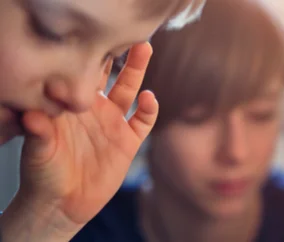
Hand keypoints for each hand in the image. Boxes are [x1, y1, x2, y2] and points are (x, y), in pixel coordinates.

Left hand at [0, 43, 157, 240]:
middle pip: (107, 73)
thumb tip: (32, 116)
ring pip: (128, 89)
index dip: (85, 55)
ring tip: (144, 47)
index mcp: (70, 106)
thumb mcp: (37, 153)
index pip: (78, 73)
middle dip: (115, 51)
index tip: (91, 37)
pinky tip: (150, 98)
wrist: (62, 203)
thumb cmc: (43, 174)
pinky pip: (144, 120)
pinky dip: (150, 108)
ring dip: (137, 69)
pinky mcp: (128, 141)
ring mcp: (112, 123)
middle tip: (125, 31)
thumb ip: (39, 133)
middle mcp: (93, 109)